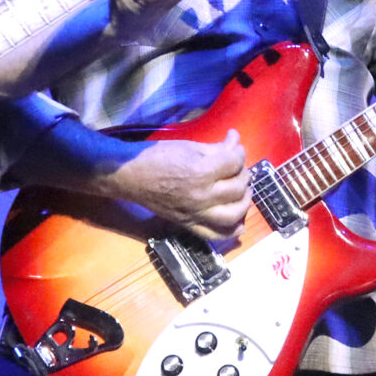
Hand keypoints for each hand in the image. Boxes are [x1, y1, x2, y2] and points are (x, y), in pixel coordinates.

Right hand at [109, 132, 249, 236]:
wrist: (131, 176)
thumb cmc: (157, 156)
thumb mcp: (189, 146)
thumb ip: (216, 148)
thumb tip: (235, 141)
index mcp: (201, 172)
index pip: (234, 162)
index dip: (238, 151)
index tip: (234, 146)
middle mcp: (201, 196)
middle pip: (238, 187)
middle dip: (242, 173)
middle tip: (236, 167)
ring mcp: (196, 213)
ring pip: (234, 213)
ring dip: (244, 201)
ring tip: (242, 191)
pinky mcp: (188, 224)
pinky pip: (215, 234)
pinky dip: (231, 230)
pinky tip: (239, 222)